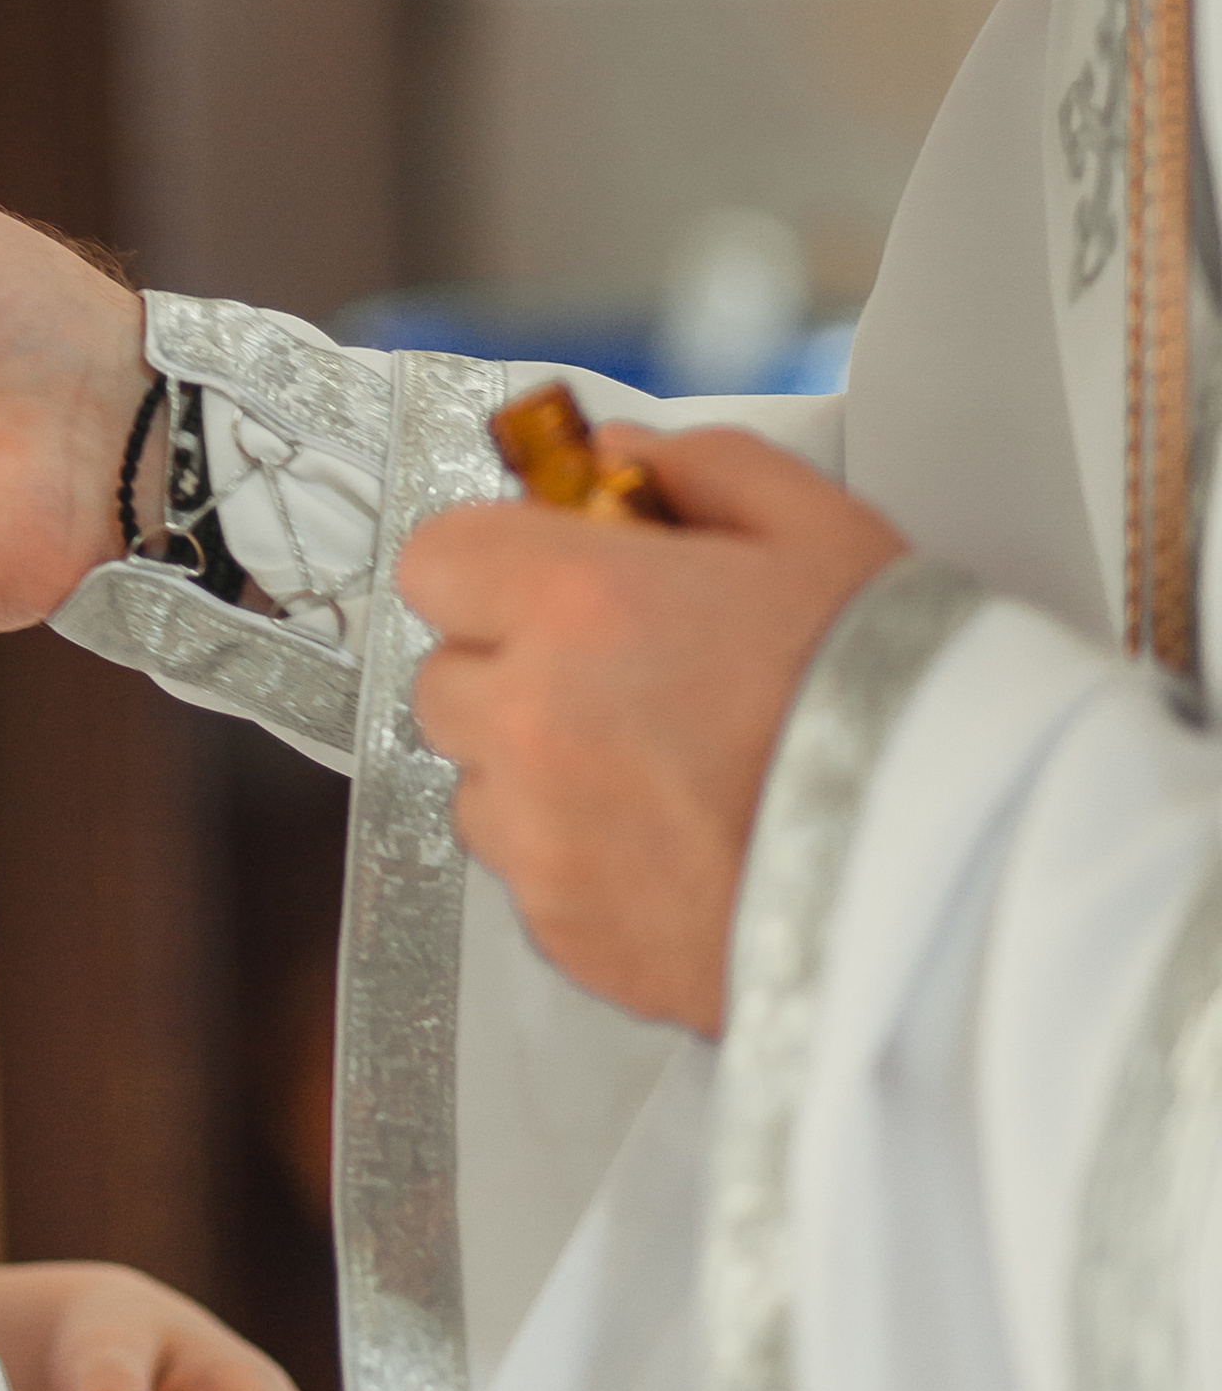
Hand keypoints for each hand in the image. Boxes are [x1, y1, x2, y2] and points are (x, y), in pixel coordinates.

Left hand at [403, 426, 905, 1035]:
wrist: (954, 879)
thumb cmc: (898, 703)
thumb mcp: (821, 528)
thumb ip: (699, 468)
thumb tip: (620, 458)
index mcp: (576, 603)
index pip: (436, 559)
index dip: (491, 561)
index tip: (543, 575)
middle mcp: (533, 721)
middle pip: (445, 676)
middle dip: (513, 666)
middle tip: (621, 675)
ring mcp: (541, 839)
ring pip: (480, 784)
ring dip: (538, 771)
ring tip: (663, 771)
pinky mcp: (568, 932)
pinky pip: (530, 877)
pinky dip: (580, 861)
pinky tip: (679, 843)